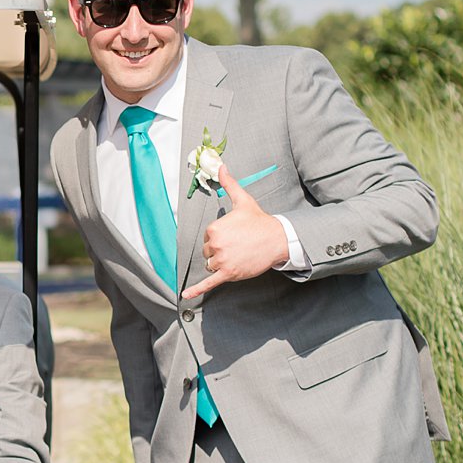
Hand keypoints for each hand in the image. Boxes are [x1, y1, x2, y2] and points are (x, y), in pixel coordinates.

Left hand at [182, 165, 287, 299]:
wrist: (277, 239)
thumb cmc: (259, 221)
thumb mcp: (243, 200)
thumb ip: (229, 184)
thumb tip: (220, 166)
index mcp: (214, 228)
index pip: (207, 238)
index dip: (219, 238)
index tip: (234, 235)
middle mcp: (216, 244)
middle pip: (207, 253)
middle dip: (219, 251)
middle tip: (237, 246)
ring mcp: (222, 260)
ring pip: (210, 266)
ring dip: (220, 264)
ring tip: (237, 256)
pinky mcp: (228, 273)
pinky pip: (209, 283)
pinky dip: (196, 290)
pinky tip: (185, 296)